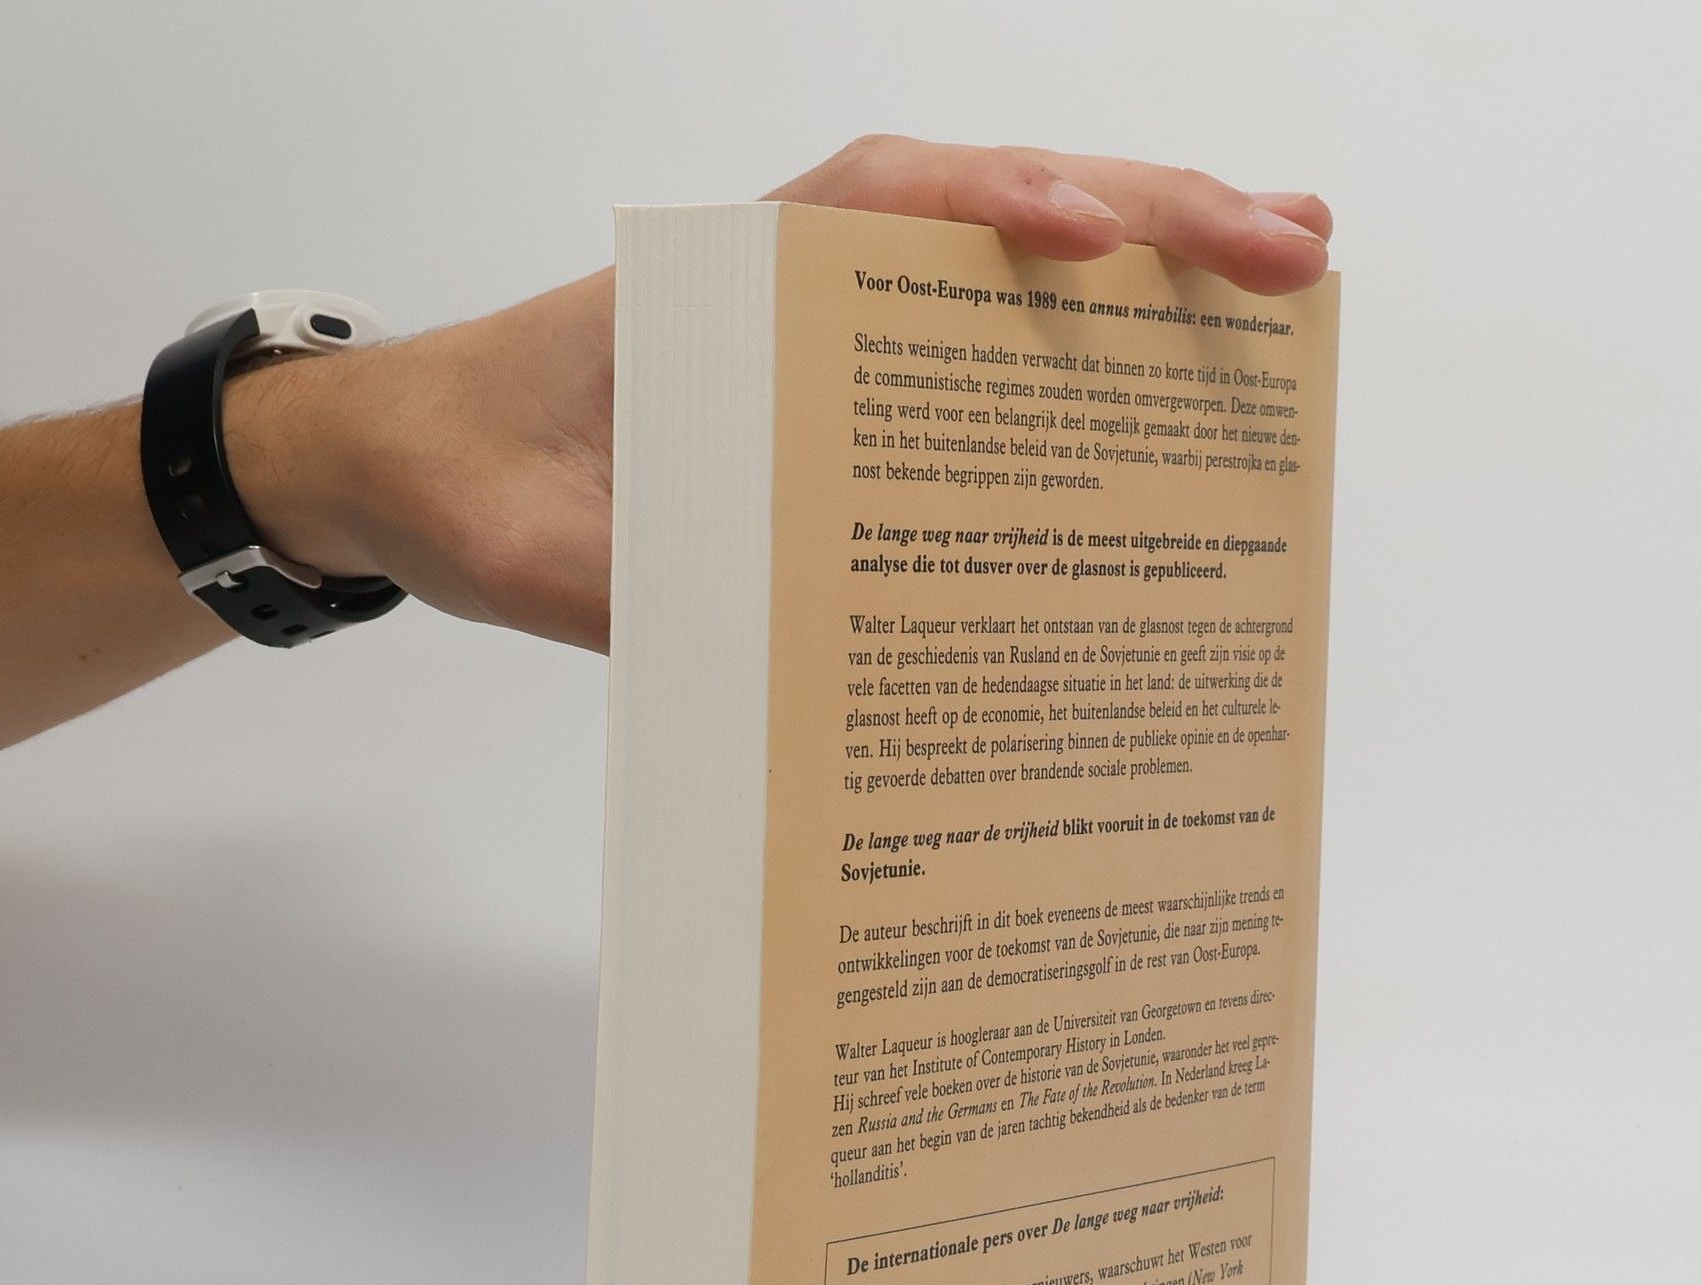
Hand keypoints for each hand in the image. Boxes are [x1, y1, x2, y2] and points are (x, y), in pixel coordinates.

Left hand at [230, 138, 1333, 654]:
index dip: (993, 209)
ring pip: (997, 274)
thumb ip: (651, 590)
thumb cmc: (472, 485)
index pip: (879, 208)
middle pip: (984, 216)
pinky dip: (1065, 362)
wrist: (416, 477)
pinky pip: (963, 361)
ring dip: (1141, 272)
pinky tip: (1158, 386)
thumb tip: (801, 653)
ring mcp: (820, 334)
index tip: (1089, 240)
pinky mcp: (831, 400)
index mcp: (717, 292)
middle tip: (1292, 253)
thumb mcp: (548, 549)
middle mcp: (788, 287)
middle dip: (1148, 226)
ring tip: (1282, 280)